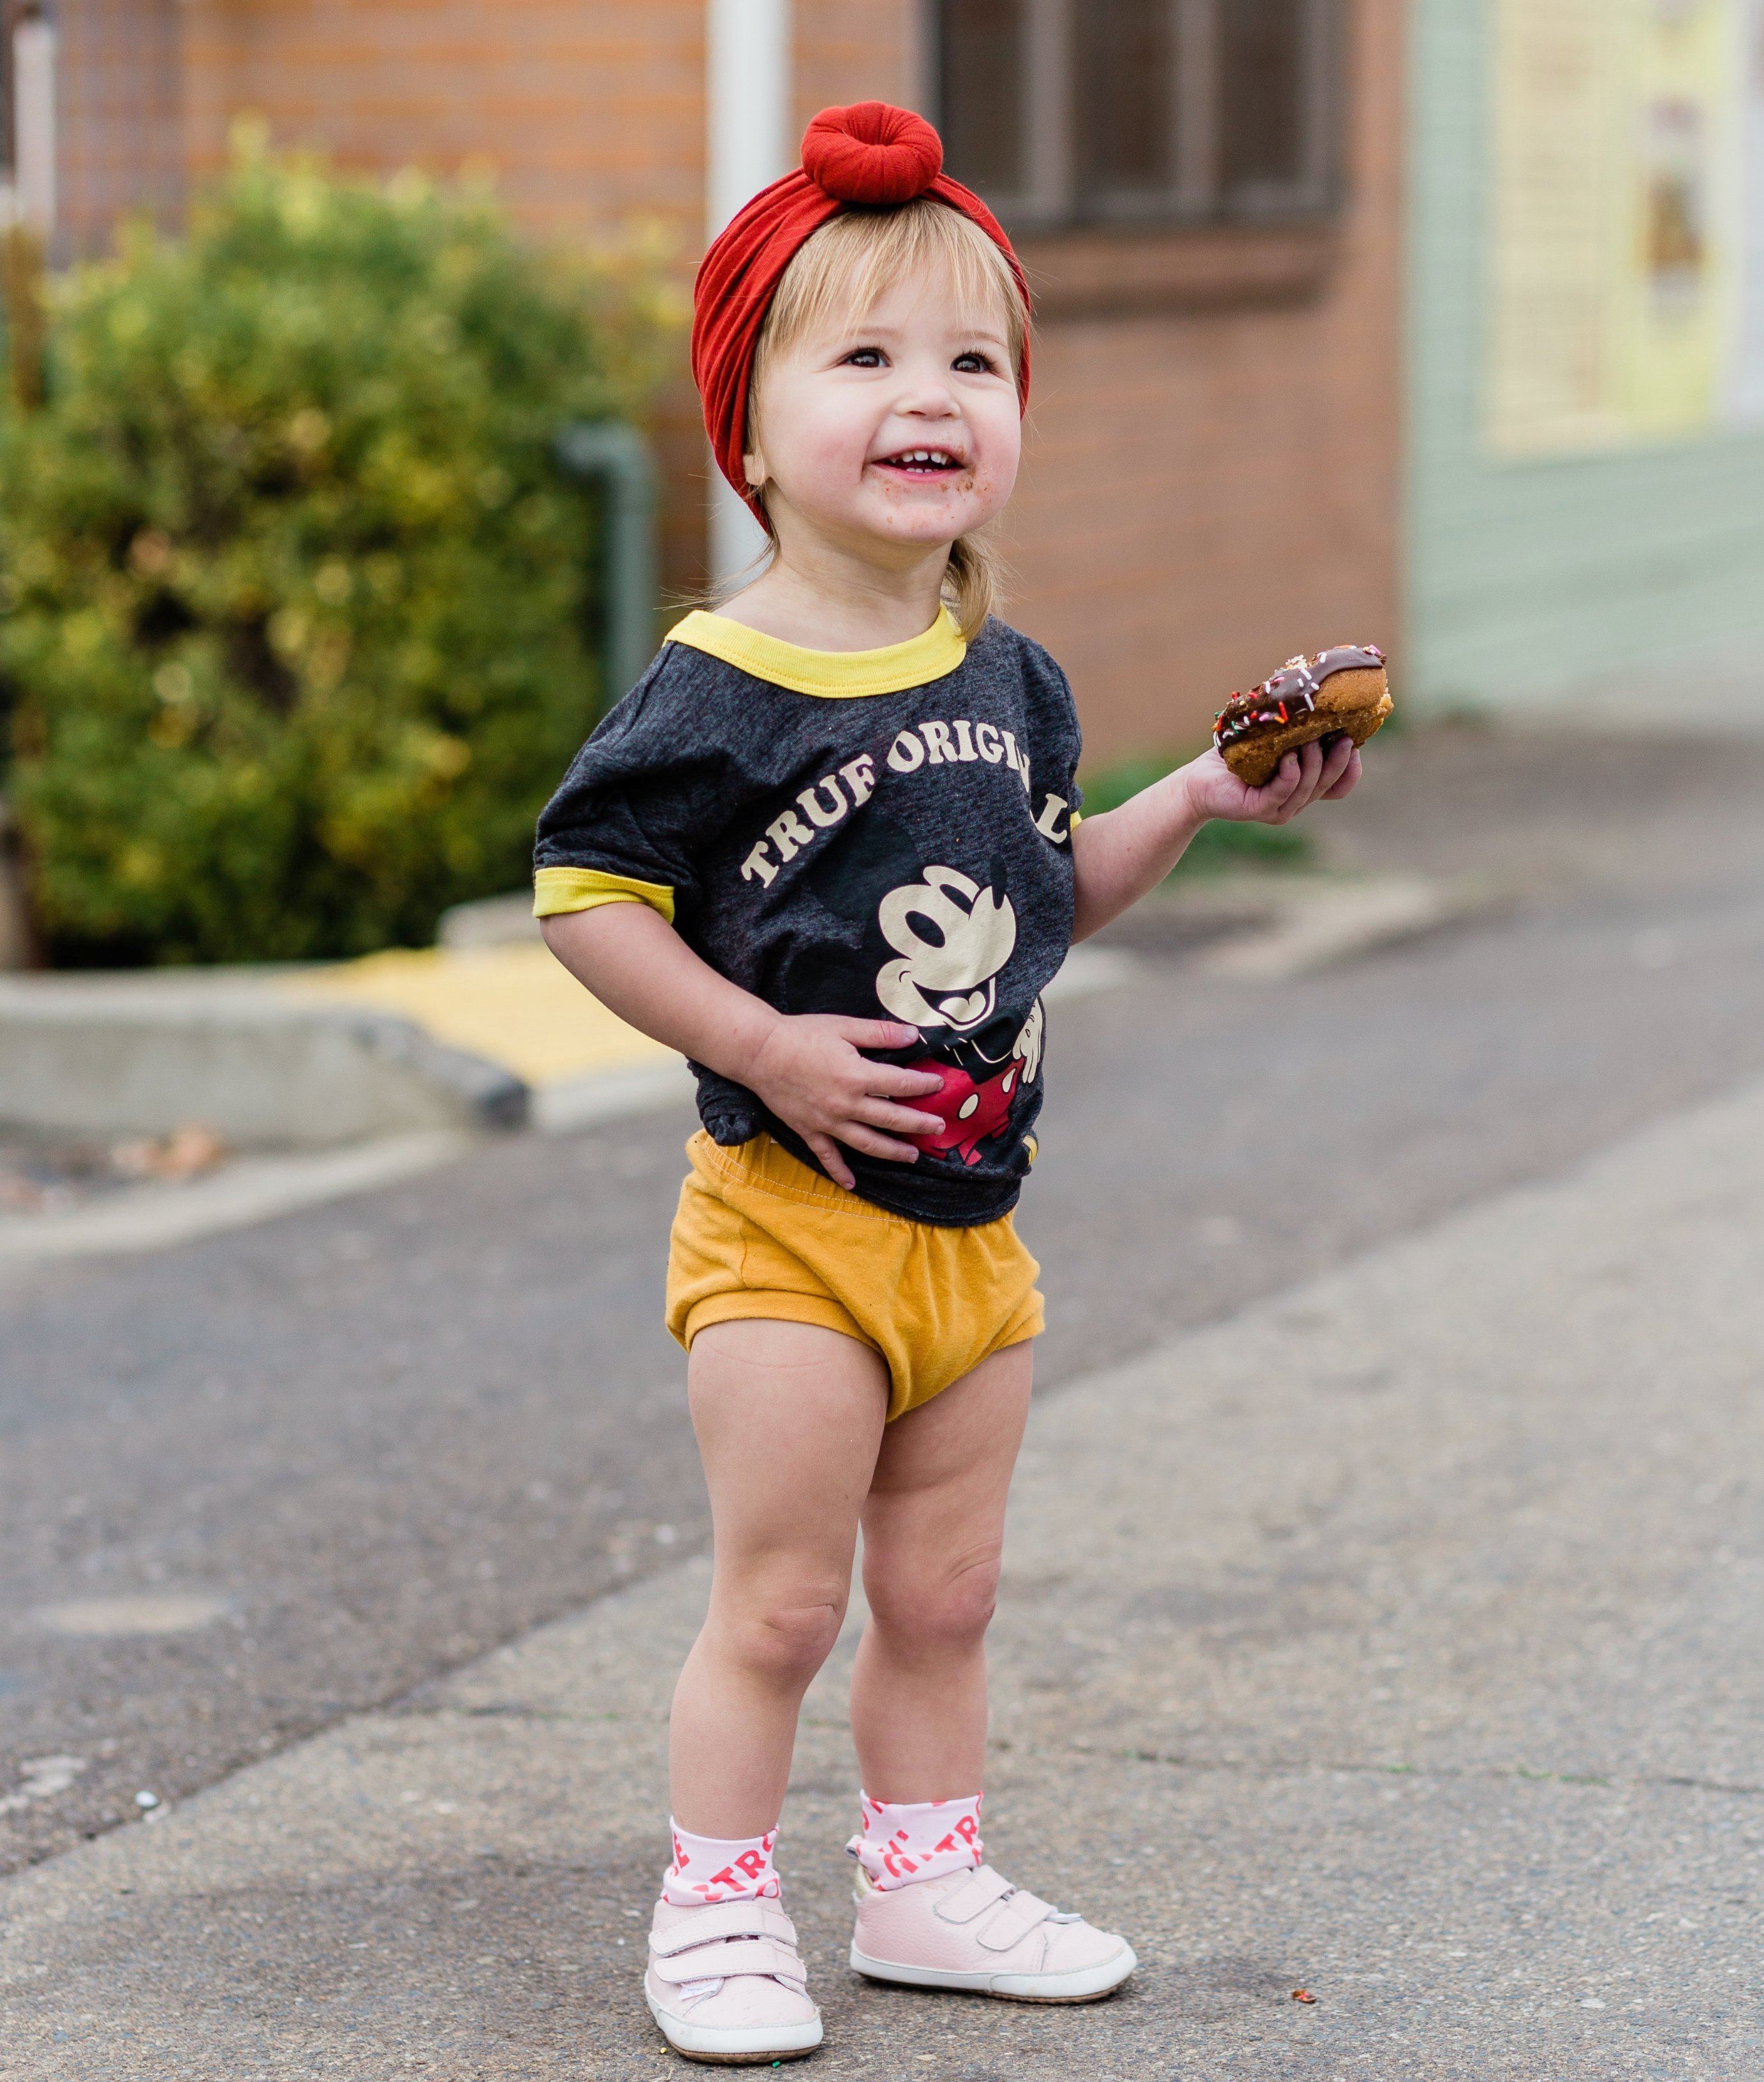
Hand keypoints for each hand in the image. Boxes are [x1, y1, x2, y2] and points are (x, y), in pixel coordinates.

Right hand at [743, 1015, 945, 1189]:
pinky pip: (827, 1156)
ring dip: (892, 1152)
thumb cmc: (802, 1035)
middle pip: (891, 1119)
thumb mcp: (844, 1026)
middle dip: (918, 1125)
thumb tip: (914, 1036)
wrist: (759, 1052)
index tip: (939, 1085)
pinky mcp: (809, 1130)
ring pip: (867, 1144)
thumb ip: (880, 1034)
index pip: (901, 1084)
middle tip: (939, 1129)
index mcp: (857, 1076)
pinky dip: (840, 1172)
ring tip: (912, 1157)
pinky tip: (852, 1185)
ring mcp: (827, 1122)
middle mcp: (845, 1104)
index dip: (923, 1085)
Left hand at [1178, 734, 1360, 825]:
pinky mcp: (1259, 809)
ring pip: (1308, 788)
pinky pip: (1282, 791)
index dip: (1351, 769)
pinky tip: (1289, 756)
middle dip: (1339, 761)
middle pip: (1327, 785)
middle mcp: (1295, 801)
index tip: (1355, 743)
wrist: (1199, 779)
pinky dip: (1290, 773)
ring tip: (1311, 738)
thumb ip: (1296, 729)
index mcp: (1303, 787)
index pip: (1338, 786)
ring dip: (1314, 762)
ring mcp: (1278, 808)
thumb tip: (1318, 692)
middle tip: (1343, 736)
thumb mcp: (1272, 739)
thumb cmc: (1236, 756)